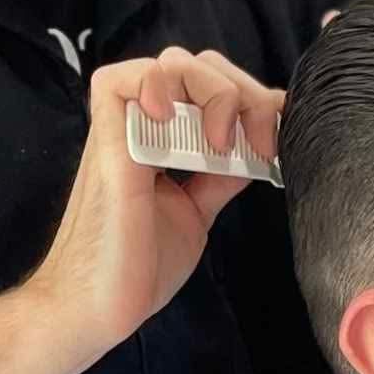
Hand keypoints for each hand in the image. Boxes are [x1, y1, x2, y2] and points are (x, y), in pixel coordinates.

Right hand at [28, 48, 283, 373]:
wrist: (97, 309)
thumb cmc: (138, 266)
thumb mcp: (196, 212)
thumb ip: (218, 177)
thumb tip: (253, 151)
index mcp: (162, 139)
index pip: (209, 83)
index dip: (250, 97)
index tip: (275, 136)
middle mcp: (142, 126)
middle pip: (198, 65)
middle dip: (244, 94)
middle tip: (259, 142)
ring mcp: (123, 131)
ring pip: (171, 63)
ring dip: (214, 91)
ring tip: (221, 140)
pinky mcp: (108, 145)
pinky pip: (116, 82)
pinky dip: (154, 84)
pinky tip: (173, 118)